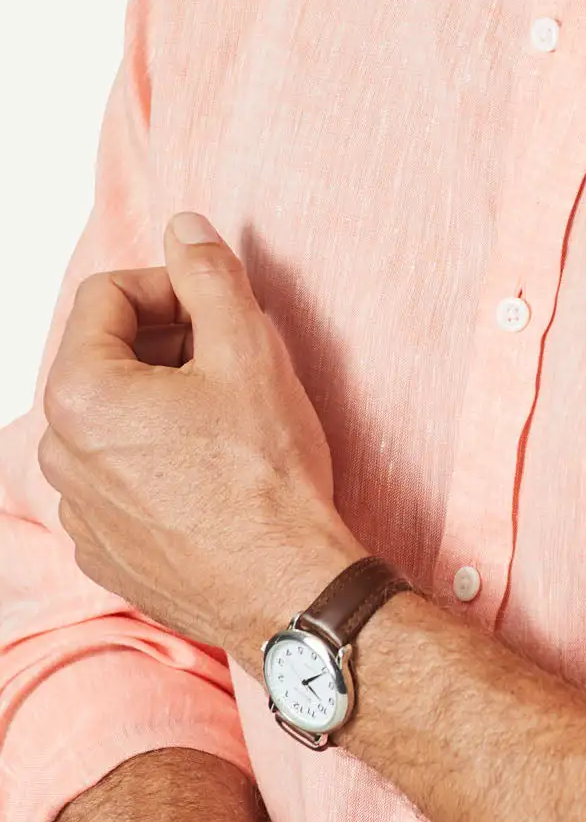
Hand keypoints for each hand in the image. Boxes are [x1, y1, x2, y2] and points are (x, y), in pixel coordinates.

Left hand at [38, 211, 360, 656]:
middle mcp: (61, 453)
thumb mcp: (251, 355)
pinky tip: (210, 484)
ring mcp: (79, 511)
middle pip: (105, 363)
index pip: (108, 297)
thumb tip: (185, 229)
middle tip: (232, 367)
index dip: (170, 288)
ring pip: (111, 428)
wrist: (288, 592)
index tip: (218, 310)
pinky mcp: (106, 555)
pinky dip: (156, 472)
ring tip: (225, 430)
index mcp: (81, 392)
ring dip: (160, 412)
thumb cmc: (268, 483)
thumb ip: (210, 277)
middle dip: (165, 351)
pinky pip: (118, 489)